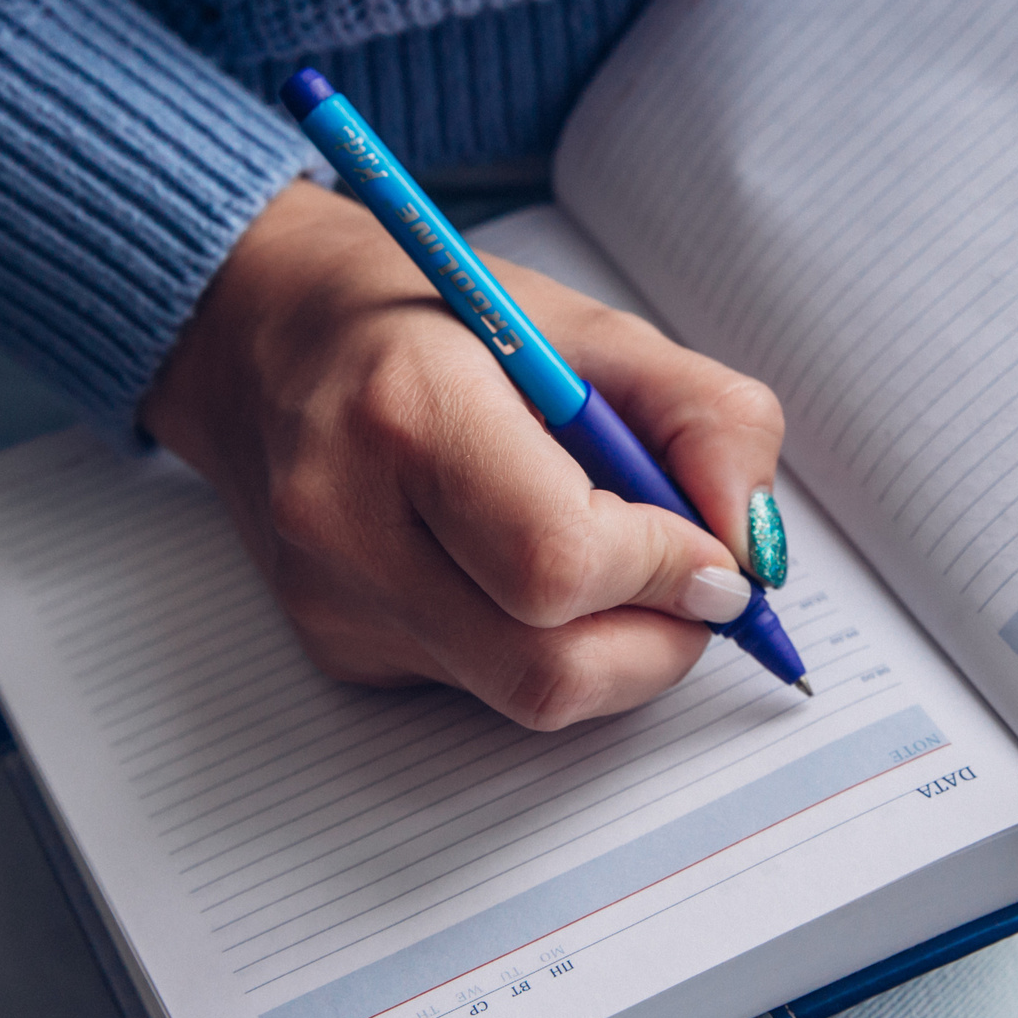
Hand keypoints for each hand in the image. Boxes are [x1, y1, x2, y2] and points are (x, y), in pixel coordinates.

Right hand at [140, 182, 786, 728]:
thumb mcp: (588, 328)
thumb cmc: (430, 321)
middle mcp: (348, 521)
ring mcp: (333, 601)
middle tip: (691, 582)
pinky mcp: (338, 649)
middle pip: (546, 670)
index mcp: (409, 409)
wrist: (262, 336)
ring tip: (612, 560)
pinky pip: (482, 688)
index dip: (667, 571)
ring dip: (610, 650)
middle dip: (658, 641)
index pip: (560, 564)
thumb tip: (755, 549)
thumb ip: (705, 420)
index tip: (713, 550)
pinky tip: (521, 568)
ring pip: (523, 696)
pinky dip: (542, 646)